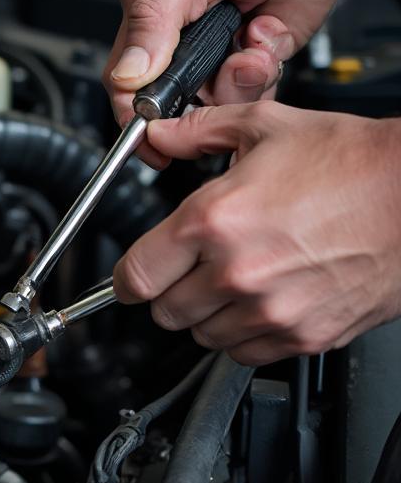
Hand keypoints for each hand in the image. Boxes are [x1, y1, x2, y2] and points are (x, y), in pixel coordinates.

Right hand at [105, 0, 359, 167]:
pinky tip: (269, 37)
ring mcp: (217, 52)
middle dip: (201, 101)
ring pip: (215, 103)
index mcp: (150, 15)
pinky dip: (265, 73)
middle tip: (226, 73)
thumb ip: (154, 19)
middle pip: (173, 103)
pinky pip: (250, 94)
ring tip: (254, 43)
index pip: (125, 81)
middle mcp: (180, 39)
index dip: (135, 115)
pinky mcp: (252, 59)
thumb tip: (126, 74)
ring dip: (239, 81)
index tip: (152, 138)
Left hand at [112, 103, 400, 365]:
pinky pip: (245, 354)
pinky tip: (262, 301)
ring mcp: (269, 310)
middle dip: (171, 292)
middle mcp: (235, 272)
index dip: (127, 278)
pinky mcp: (301, 336)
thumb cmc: (354, 163)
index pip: (134, 277)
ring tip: (236, 280)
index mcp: (214, 221)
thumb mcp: (267, 129)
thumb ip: (199, 133)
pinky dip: (244, 334)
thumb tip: (161, 135)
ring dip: (208, 314)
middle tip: (193, 269)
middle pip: (164, 312)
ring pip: (202, 336)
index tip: (132, 277)